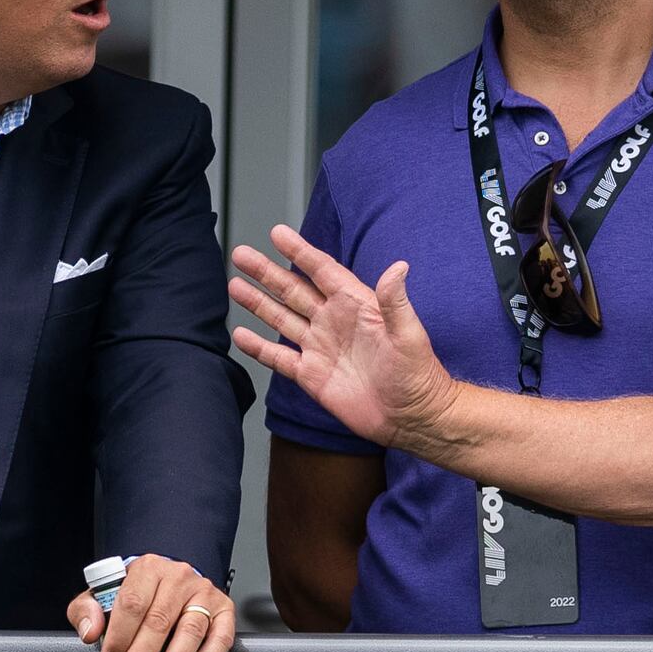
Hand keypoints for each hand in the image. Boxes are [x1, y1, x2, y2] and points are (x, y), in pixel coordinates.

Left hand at [68, 553, 235, 651]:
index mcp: (147, 569)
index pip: (131, 603)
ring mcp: (204, 592)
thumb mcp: (104, 596)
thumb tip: (90, 632)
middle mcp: (178, 577)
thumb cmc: (138, 594)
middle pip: (159, 620)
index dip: (119, 638)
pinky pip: (220, 638)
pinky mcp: (224, 609)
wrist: (170, 584)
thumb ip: (87, 610)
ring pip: (191, 631)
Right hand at [227, 226, 459, 455]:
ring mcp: (320, 348)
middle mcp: (333, 322)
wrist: (410, 417)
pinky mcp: (311, 375)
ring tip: (235, 285)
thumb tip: (399, 267)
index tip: (277, 233)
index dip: (299, 252)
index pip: (322, 271)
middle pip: (293, 290)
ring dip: (258, 302)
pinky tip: (241, 335)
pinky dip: (259, 347)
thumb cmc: (417, 375)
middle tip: (242, 254)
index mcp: (356, 305)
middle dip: (266, 272)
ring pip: (281, 319)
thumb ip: (397, 302)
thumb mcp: (409, 334)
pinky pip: (279, 357)